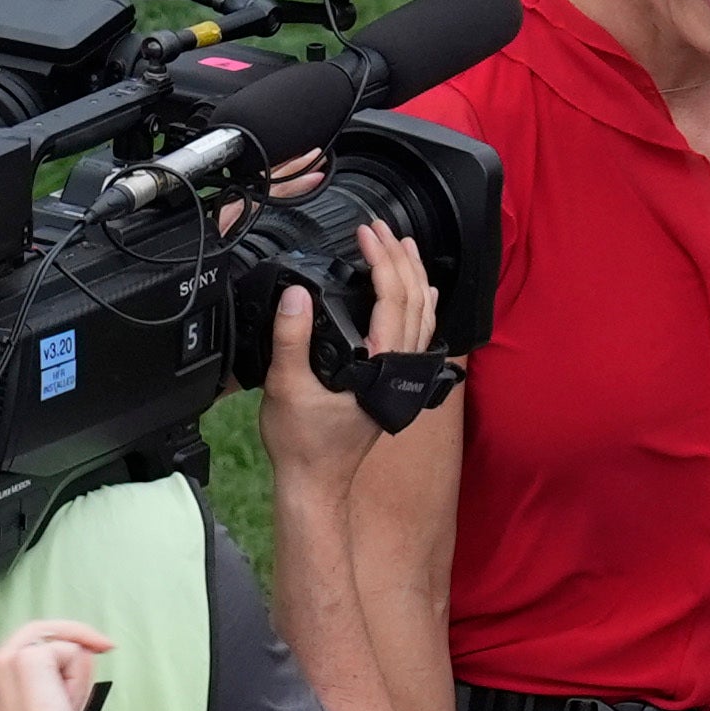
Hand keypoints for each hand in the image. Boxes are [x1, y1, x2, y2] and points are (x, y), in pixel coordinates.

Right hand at [0, 585, 107, 710]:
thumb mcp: (33, 706)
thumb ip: (42, 676)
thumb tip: (78, 651)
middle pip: (37, 630)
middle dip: (75, 637)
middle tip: (105, 646)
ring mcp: (7, 659)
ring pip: (58, 641)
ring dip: (76, 668)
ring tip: (69, 699)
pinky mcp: (29, 657)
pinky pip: (71, 652)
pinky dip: (78, 675)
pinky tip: (66, 697)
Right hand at [258, 220, 438, 497]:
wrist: (316, 481)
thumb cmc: (303, 443)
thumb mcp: (285, 386)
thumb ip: (291, 338)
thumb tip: (296, 294)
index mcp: (380, 366)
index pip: (391, 300)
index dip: (381, 261)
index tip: (365, 235)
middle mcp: (400, 369)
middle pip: (415, 302)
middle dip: (400, 259)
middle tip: (381, 229)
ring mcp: (403, 377)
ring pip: (423, 317)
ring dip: (414, 277)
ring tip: (404, 246)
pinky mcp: (396, 383)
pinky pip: (418, 336)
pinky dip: (419, 307)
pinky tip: (419, 292)